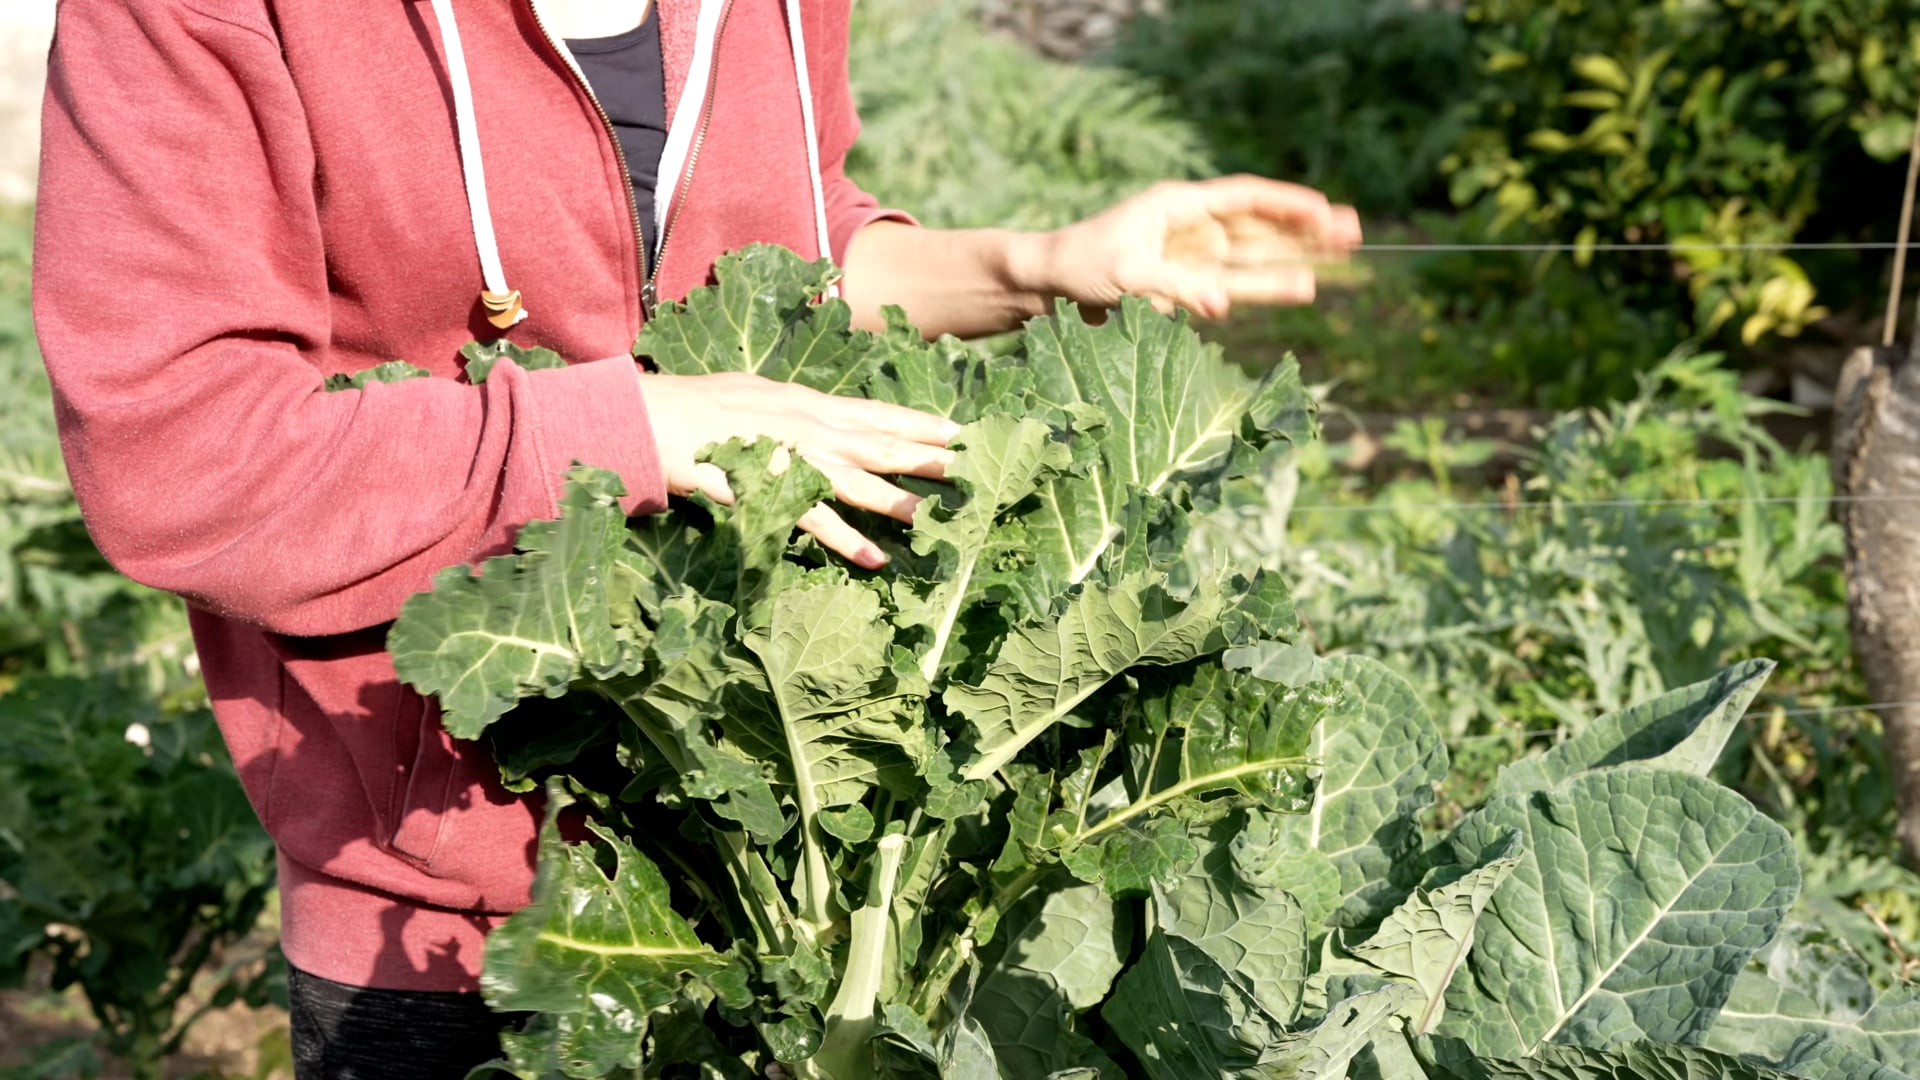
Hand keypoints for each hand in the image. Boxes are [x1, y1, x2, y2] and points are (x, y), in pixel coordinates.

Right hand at [637, 371, 958, 568]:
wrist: (646, 417)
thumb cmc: (693, 405)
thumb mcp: (753, 394)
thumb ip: (789, 406)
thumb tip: (814, 414)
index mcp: (806, 402)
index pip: (877, 412)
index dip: (921, 422)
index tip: (962, 431)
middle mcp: (808, 426)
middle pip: (882, 443)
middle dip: (932, 456)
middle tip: (979, 468)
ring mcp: (790, 459)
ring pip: (859, 482)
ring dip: (903, 501)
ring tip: (944, 517)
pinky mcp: (766, 491)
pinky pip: (813, 521)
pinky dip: (846, 541)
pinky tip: (875, 559)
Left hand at [1028, 175, 1362, 318]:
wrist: (1046, 287)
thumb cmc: (1078, 267)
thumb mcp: (1126, 276)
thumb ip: (1176, 288)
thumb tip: (1222, 305)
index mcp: (1179, 207)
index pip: (1245, 198)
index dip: (1286, 203)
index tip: (1324, 211)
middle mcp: (1193, 228)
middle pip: (1261, 225)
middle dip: (1306, 228)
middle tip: (1354, 232)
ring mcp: (1193, 258)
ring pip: (1256, 255)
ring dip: (1296, 256)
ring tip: (1342, 258)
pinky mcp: (1187, 287)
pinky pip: (1237, 285)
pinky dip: (1267, 286)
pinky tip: (1300, 286)